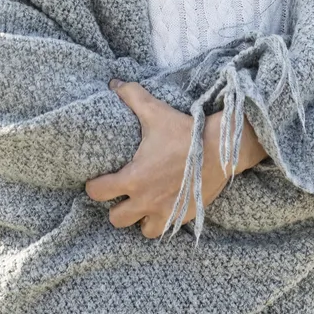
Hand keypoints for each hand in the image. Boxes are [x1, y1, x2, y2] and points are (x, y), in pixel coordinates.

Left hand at [84, 79, 235, 238]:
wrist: (220, 149)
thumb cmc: (184, 132)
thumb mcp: (155, 111)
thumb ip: (131, 96)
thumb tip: (114, 83)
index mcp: (134, 178)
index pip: (98, 193)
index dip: (94, 187)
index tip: (97, 181)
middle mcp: (146, 200)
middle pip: (116, 219)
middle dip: (116, 207)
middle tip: (121, 194)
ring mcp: (165, 212)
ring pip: (141, 229)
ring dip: (139, 219)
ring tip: (142, 205)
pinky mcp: (182, 217)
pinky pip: (165, 230)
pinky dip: (161, 222)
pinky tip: (163, 208)